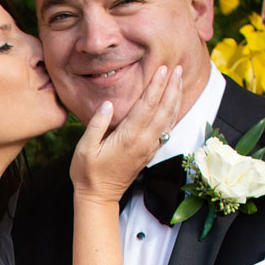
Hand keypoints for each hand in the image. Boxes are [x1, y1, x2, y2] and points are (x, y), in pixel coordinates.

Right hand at [70, 65, 184, 206]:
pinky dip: (172, 113)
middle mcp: (144, 141)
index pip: (147, 106)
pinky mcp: (149, 151)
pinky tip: (173, 104)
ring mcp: (149, 147)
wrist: (99, 197)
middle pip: (163, 109)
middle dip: (171, 87)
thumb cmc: (87, 172)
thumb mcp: (85, 148)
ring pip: (168, 119)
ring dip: (175, 98)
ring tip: (179, 80)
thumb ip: (96, 125)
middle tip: (177, 68)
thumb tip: (108, 104)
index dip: (156, 86)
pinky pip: (166, 129)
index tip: (163, 69)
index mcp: (129, 137)